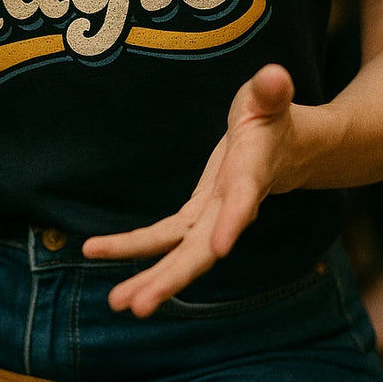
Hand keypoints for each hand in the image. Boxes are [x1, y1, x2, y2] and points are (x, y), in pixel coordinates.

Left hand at [82, 63, 295, 316]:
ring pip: (180, 255)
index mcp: (252, 173)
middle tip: (138, 305)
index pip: (243, 201)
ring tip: (115, 303)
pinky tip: (99, 251)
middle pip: (204, 250)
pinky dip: (135, 247)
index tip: (221, 248)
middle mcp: (231, 206)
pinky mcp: (195, 216)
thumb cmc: (272, 116)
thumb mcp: (270, 97)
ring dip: (149, 279)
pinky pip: (163, 238)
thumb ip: (270, 90)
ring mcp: (212, 217)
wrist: (283, 149)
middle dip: (172, 278)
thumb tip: (275, 76)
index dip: (233, 222)